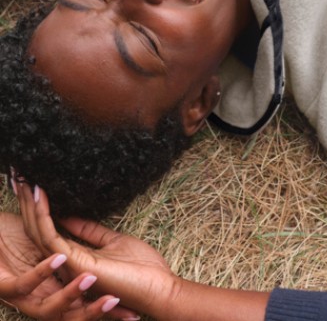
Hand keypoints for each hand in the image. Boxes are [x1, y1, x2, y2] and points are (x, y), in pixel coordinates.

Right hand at [18, 184, 177, 318]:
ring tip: (27, 184)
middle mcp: (68, 264)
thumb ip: (90, 231)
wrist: (158, 289)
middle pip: (39, 233)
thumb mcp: (113, 241)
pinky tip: (40, 197)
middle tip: (23, 182)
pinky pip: (51, 238)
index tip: (36, 189)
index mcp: (76, 259)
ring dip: (32, 208)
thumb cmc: (142, 269)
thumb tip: (71, 217)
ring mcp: (70, 265)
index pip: (49, 233)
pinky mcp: (76, 263)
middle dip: (29, 207)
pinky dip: (43, 216)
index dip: (40, 211)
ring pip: (40, 234)